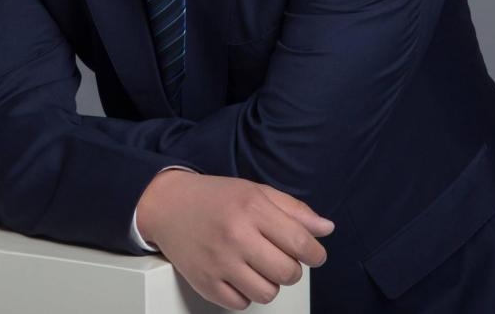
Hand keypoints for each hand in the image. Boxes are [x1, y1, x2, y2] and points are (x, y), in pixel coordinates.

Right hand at [135, 169, 333, 308]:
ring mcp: (219, 261)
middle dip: (291, 269)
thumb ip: (294, 210)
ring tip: (257, 267)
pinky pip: (241, 304)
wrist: (168, 205)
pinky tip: (238, 275)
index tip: (312, 254)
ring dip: (269, 283)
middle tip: (280, 258)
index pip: (301, 244)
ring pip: (267, 293)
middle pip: (288, 273)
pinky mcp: (204, 282)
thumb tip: (326, 229)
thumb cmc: (215, 198)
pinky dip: (245, 294)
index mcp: (252, 208)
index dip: (315, 254)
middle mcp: (235, 235)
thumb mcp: (256, 192)